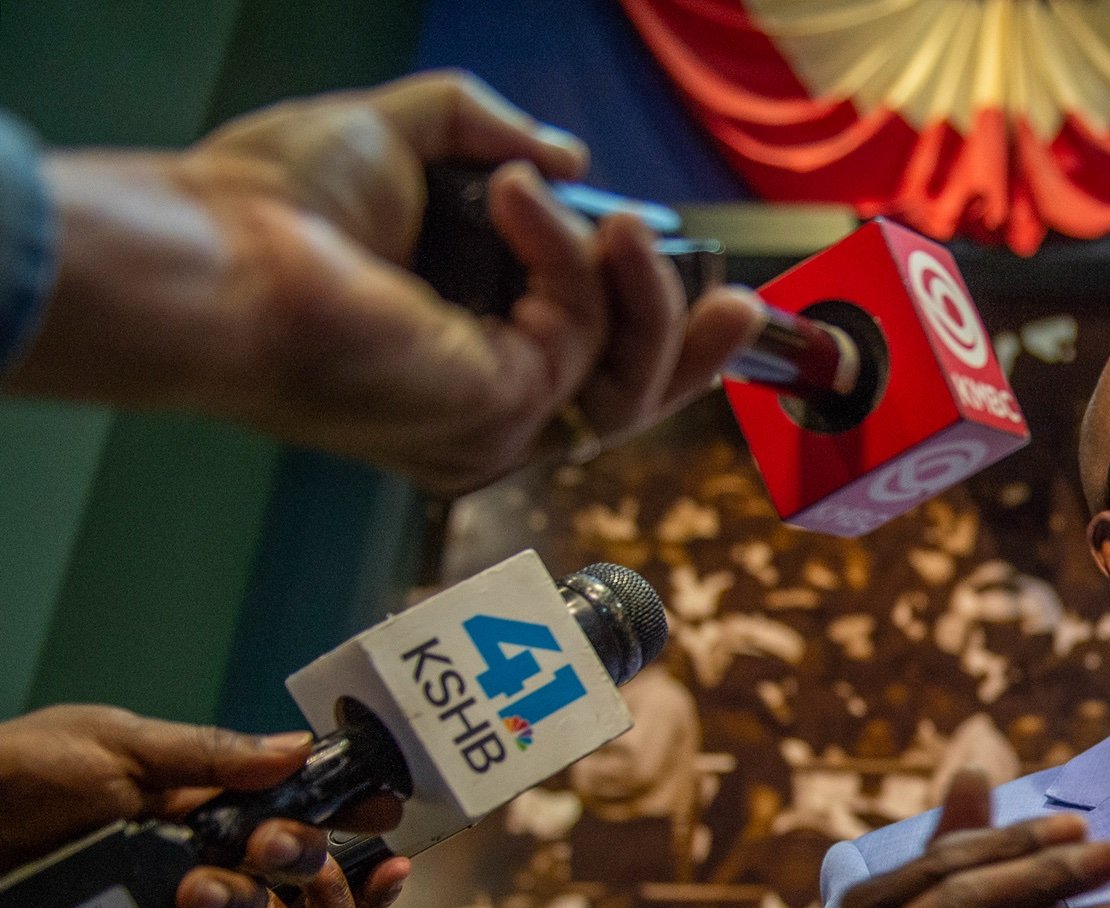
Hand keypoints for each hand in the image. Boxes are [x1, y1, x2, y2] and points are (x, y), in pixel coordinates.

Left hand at [0, 704, 400, 907]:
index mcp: (184, 798)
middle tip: (274, 849)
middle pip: (269, 867)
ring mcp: (147, 902)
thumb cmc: (16, 776)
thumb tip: (299, 749)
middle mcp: (178, 852)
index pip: (279, 804)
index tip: (381, 812)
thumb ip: (208, 754)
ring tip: (195, 896)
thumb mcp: (114, 747)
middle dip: (290, 859)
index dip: (332, 809)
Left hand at [10, 72, 765, 493]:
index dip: (648, 322)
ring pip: (627, 374)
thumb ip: (481, 130)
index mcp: (455, 354)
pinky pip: (581, 329)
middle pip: (630, 397)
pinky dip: (563, 253)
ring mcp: (494, 424)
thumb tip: (563, 158)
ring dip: (640, 291)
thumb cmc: (271, 208)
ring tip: (605, 219)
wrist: (218, 258)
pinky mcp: (501, 412)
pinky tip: (514, 198)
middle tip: (741, 302)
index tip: (693, 278)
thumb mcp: (395, 135)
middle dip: (692, 344)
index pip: (582, 359)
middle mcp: (480, 407)